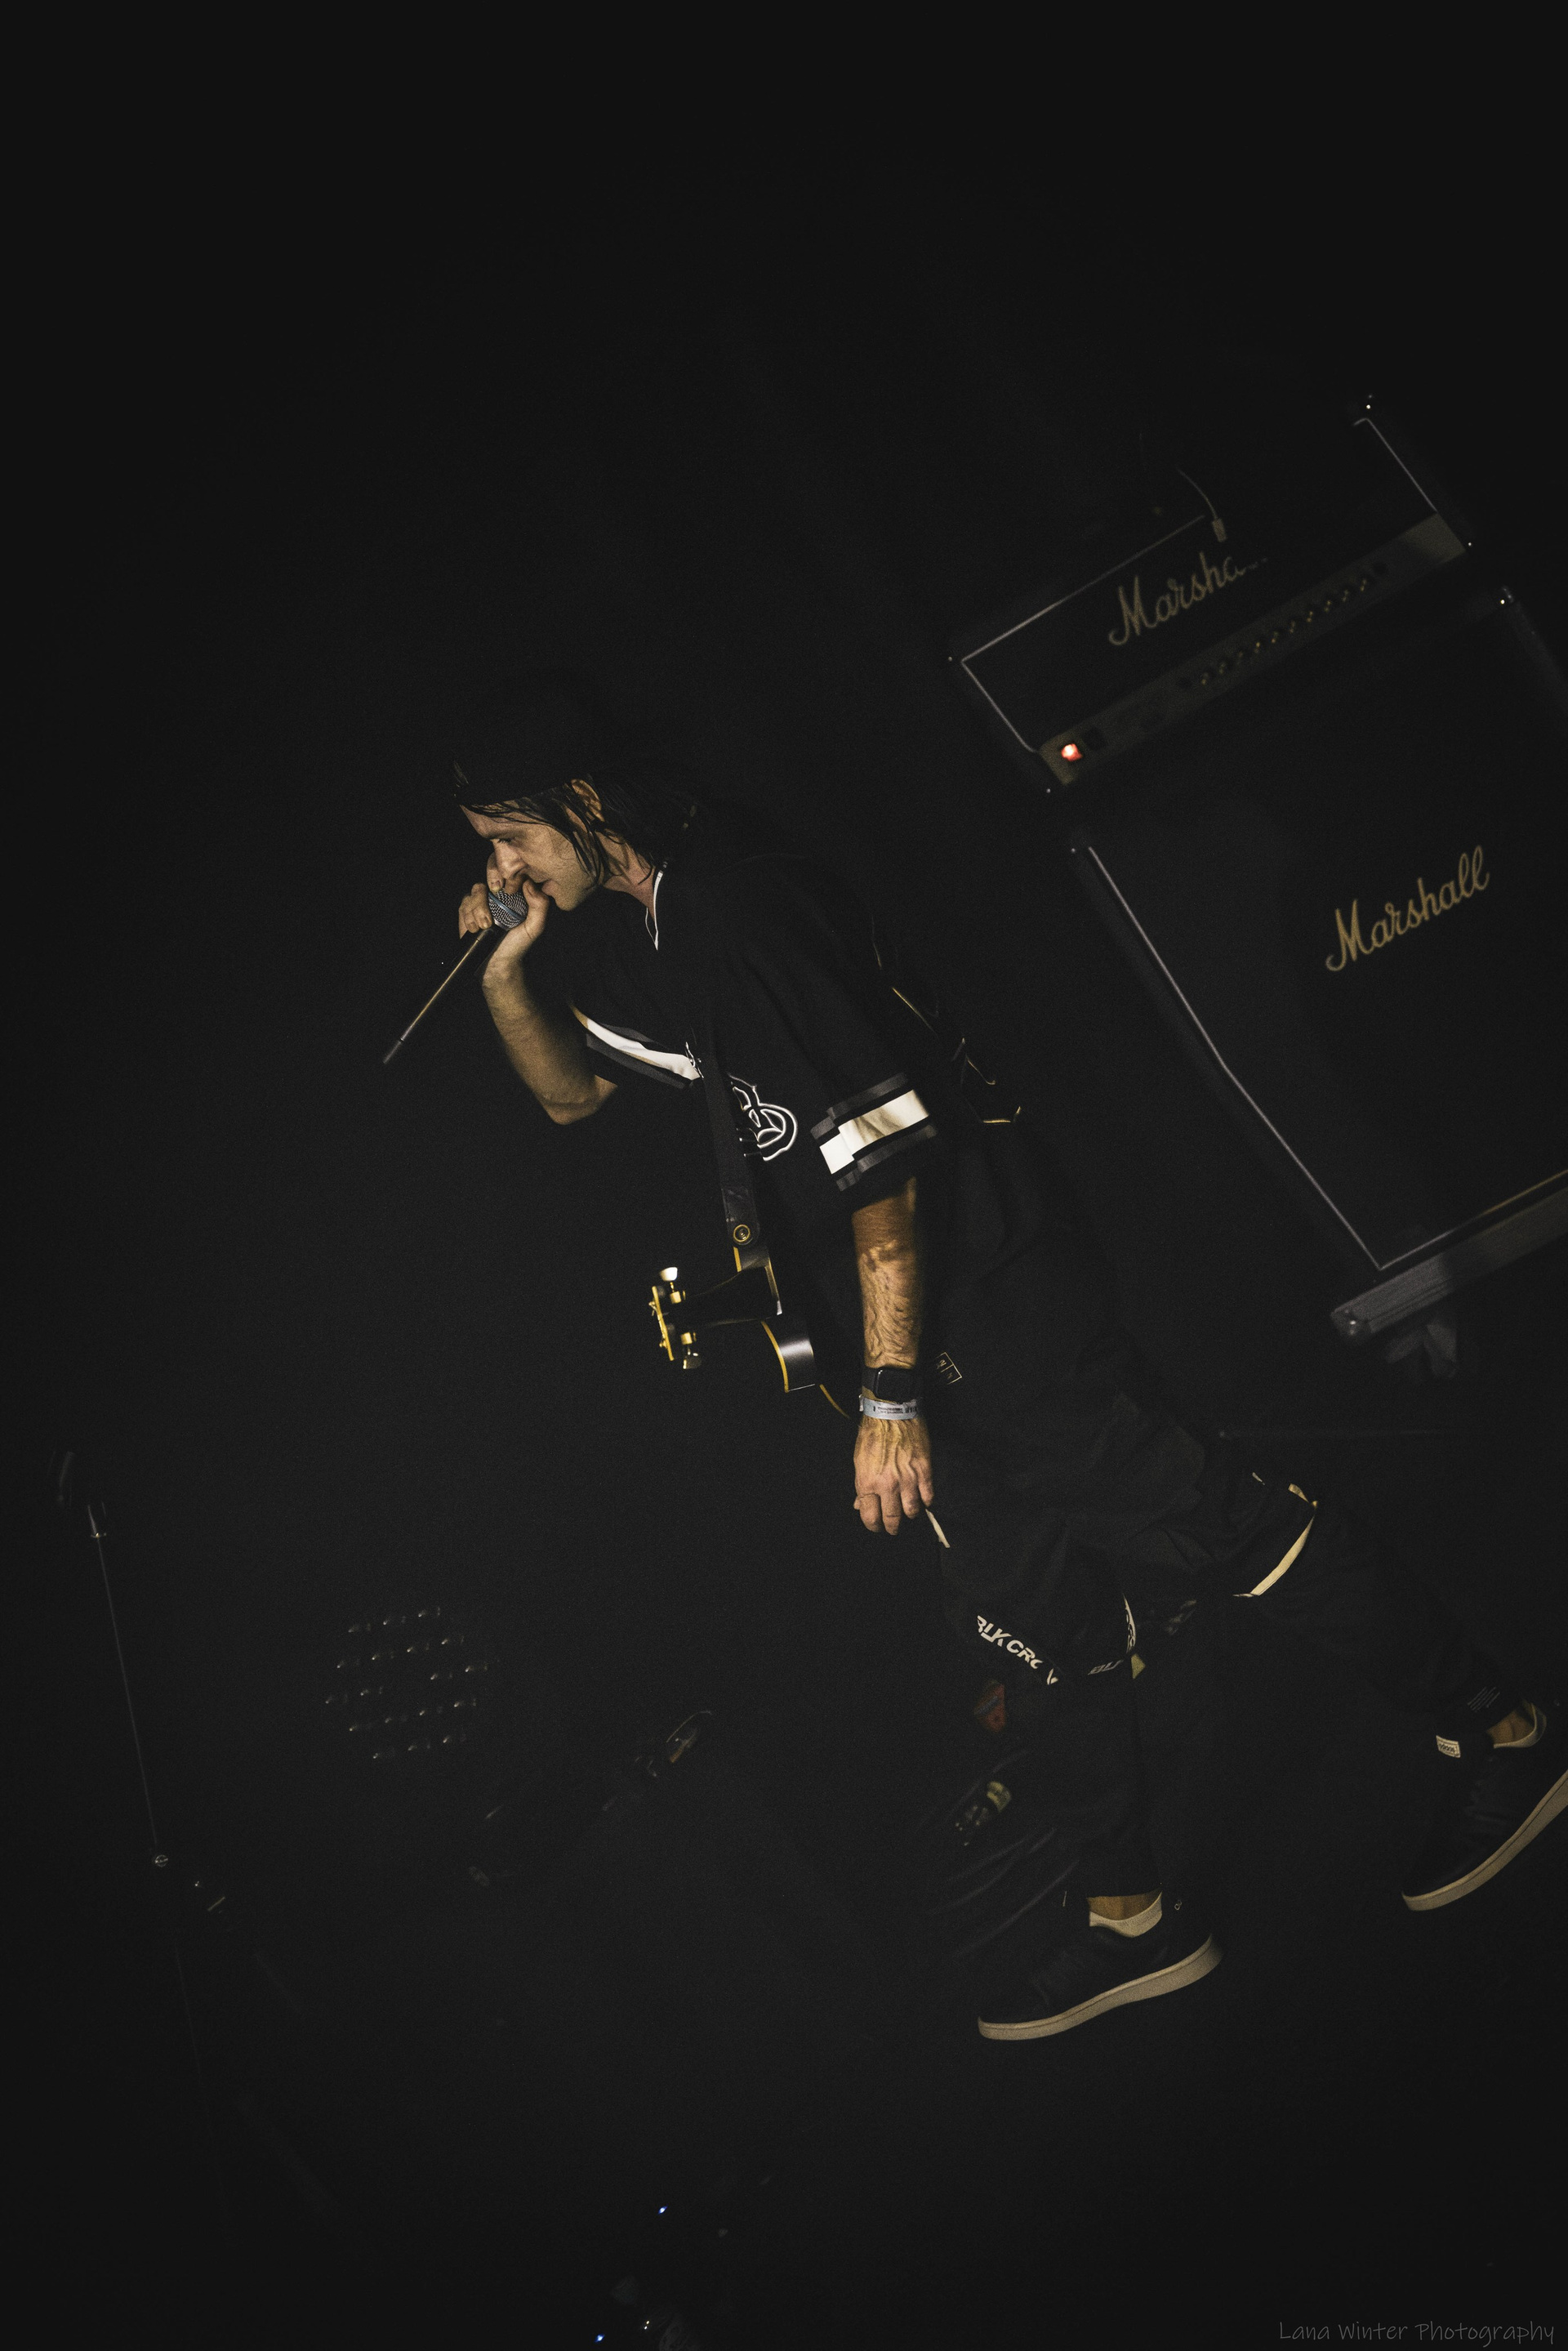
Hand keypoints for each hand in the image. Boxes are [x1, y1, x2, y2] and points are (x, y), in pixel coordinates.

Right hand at [456, 873, 550, 991]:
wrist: (497, 962)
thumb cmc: (517, 944)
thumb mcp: (535, 927)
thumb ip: (539, 905)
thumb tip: (529, 883)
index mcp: (516, 892)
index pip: (510, 869)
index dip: (505, 872)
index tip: (506, 887)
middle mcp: (499, 893)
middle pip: (490, 872)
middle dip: (491, 883)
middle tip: (493, 894)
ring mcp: (483, 900)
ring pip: (476, 889)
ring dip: (479, 907)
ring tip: (485, 925)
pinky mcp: (468, 910)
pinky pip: (465, 903)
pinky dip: (469, 916)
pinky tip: (476, 928)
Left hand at [853, 1411, 933, 1534]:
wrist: (891, 1413)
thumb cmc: (871, 1435)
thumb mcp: (858, 1461)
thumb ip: (861, 1486)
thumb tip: (859, 1505)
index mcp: (868, 1483)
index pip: (870, 1517)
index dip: (873, 1526)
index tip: (876, 1526)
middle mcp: (888, 1485)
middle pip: (892, 1518)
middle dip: (892, 1527)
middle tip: (893, 1528)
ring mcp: (908, 1479)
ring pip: (912, 1510)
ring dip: (909, 1514)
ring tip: (908, 1513)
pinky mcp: (924, 1470)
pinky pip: (928, 1495)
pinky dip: (926, 1501)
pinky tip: (923, 1500)